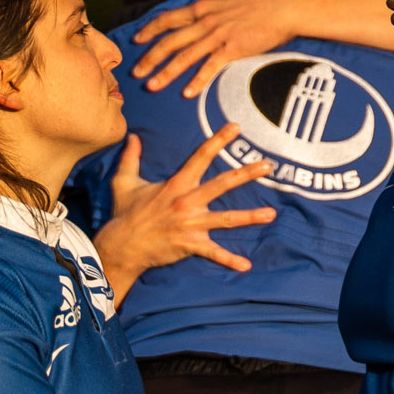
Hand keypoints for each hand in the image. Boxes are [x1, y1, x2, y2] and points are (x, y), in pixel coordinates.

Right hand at [91, 124, 276, 301]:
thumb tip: (131, 135)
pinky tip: (246, 265)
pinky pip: (213, 253)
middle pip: (223, 184)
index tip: (236, 128)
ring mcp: (190, 224)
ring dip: (250, 217)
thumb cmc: (124, 213)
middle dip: (246, 173)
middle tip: (268, 165)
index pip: (201, 156)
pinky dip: (229, 261)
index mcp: (176, 184)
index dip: (219, 140)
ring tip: (272, 214)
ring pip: (226, 220)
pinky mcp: (189, 245)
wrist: (121, 245)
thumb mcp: (124, 181)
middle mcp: (186, 202)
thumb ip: (131, 158)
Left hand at [131, 0, 319, 96]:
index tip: (136, 40)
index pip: (169, 18)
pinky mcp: (233, 49)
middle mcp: (206, 21)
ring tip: (151, 87)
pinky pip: (210, 67)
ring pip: (184, 56)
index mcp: (204, 6)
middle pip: (170, 41)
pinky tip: (187, 94)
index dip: (150, 29)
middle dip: (149, 58)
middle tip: (134, 73)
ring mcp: (218, 35)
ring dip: (165, 73)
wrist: (286, 5)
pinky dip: (197, 81)